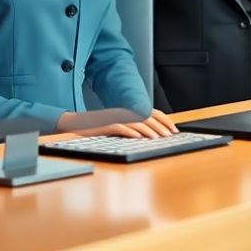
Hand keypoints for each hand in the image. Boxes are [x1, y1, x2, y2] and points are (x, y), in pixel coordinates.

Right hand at [57, 109, 178, 138]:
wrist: (76, 123)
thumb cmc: (99, 127)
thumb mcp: (120, 127)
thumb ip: (134, 128)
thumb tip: (151, 135)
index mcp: (130, 112)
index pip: (152, 112)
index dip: (165, 120)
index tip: (174, 129)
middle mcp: (125, 113)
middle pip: (147, 117)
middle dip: (160, 127)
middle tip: (170, 136)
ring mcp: (116, 118)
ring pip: (136, 122)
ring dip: (148, 130)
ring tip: (157, 138)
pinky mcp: (105, 125)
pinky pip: (120, 128)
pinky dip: (130, 132)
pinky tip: (138, 138)